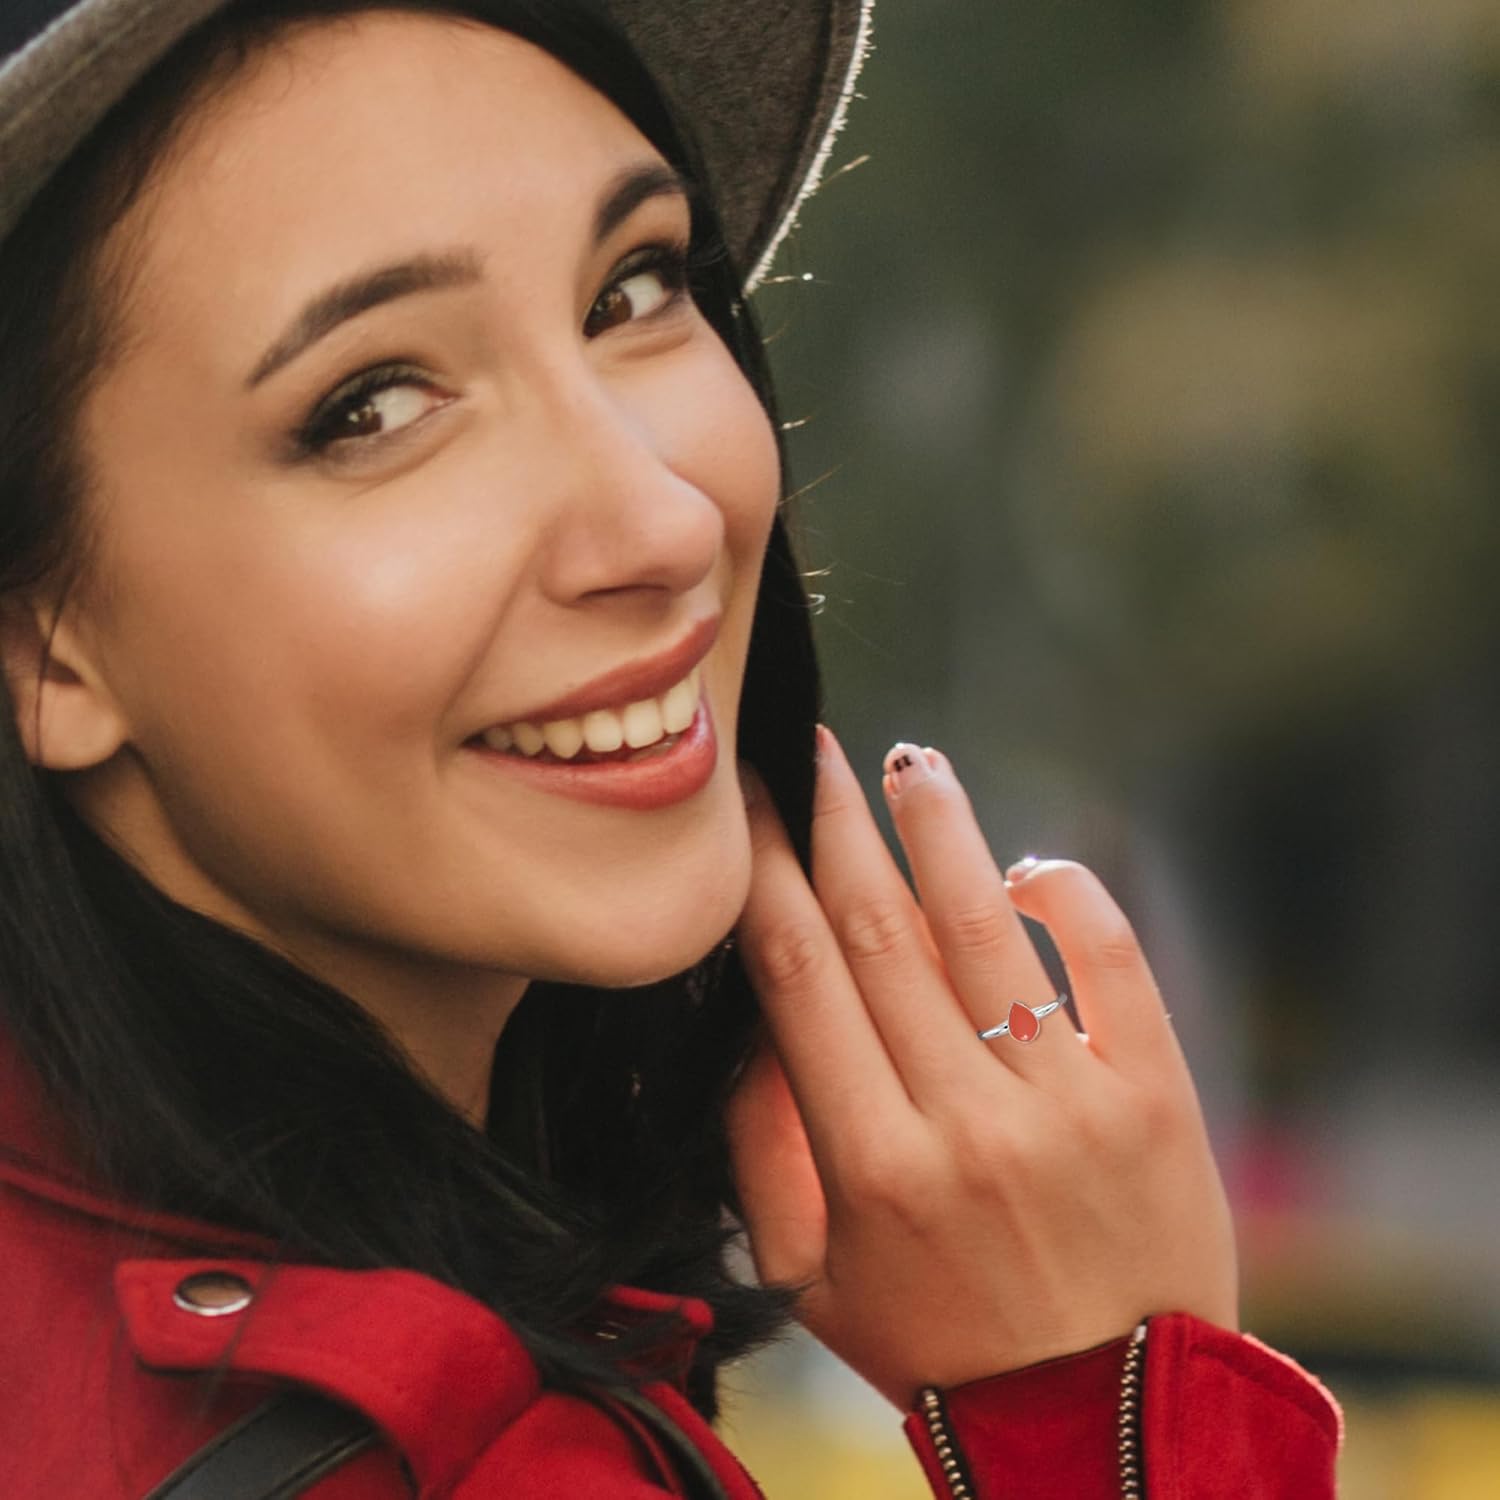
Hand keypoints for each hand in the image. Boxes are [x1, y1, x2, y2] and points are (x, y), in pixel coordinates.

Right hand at [726, 728, 1236, 1408]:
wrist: (1108, 1421)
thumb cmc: (944, 1342)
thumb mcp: (815, 1280)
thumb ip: (765, 1151)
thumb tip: (748, 1022)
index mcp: (872, 1165)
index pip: (799, 977)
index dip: (767, 875)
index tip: (749, 809)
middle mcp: (966, 1119)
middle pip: (880, 929)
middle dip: (836, 824)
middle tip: (810, 747)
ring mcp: (1067, 1100)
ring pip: (984, 922)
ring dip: (939, 828)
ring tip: (909, 761)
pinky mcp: (1151, 1093)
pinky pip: (1109, 959)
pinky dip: (1067, 894)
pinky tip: (1027, 865)